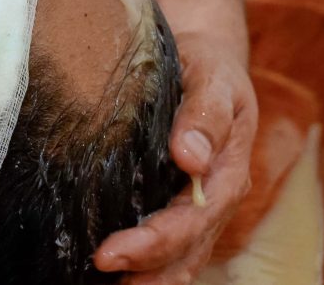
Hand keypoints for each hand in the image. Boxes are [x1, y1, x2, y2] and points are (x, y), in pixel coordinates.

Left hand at [94, 0, 257, 283]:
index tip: (109, 253)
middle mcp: (216, 199)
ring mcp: (199, 207)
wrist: (207, 61)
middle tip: (96, 270)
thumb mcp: (215, 76)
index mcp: (228, 173)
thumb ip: (206, 113)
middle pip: (184, 251)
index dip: (153, 243)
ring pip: (179, 259)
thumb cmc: (210, 67)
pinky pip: (169, 247)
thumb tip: (190, 157)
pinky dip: (146, 266)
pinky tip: (114, 272)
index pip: (192, 222)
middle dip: (143, 270)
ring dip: (146, 279)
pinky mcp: (179, 203)